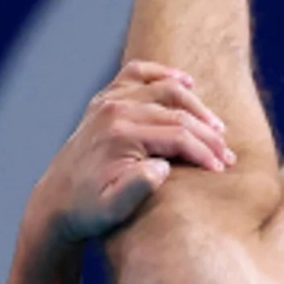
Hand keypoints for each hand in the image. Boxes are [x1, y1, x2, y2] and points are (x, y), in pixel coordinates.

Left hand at [37, 60, 232, 244]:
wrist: (56, 202)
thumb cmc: (88, 210)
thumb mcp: (113, 209)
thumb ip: (137, 188)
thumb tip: (163, 166)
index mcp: (121, 135)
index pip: (178, 135)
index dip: (205, 151)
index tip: (221, 169)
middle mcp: (115, 110)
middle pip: (177, 111)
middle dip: (208, 133)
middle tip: (227, 154)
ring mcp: (109, 101)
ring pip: (165, 89)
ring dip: (196, 106)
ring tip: (216, 128)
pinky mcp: (105, 99)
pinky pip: (138, 73)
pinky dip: (164, 73)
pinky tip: (186, 83)